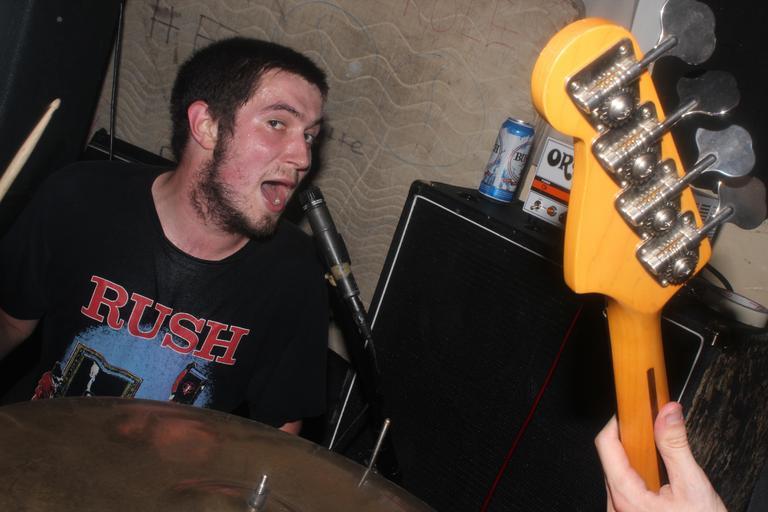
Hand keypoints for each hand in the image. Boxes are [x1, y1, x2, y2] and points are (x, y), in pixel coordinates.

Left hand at [595, 401, 726, 511]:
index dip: (618, 421)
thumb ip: (676, 447)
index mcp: (625, 496)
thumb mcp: (692, 487)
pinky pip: (625, 489)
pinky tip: (658, 479)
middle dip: (632, 440)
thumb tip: (667, 412)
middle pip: (612, 458)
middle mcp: (615, 507)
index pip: (606, 444)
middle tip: (653, 428)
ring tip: (661, 458)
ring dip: (637, 459)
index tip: (633, 408)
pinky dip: (638, 476)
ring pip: (618, 474)